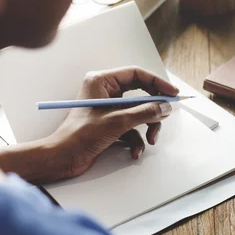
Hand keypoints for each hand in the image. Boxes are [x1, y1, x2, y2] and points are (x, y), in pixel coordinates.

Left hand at [49, 66, 178, 178]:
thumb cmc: (79, 136)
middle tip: (165, 115)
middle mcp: (106, 91)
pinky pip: (132, 126)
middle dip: (153, 109)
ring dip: (147, 127)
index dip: (157, 83)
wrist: (62, 159)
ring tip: (150, 139)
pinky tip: (135, 151)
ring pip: (139, 112)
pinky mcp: (110, 123)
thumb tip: (165, 107)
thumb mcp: (117, 122)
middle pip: (141, 94)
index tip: (172, 93)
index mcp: (102, 81)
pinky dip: (137, 139)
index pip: (137, 74)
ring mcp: (109, 108)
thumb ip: (145, 112)